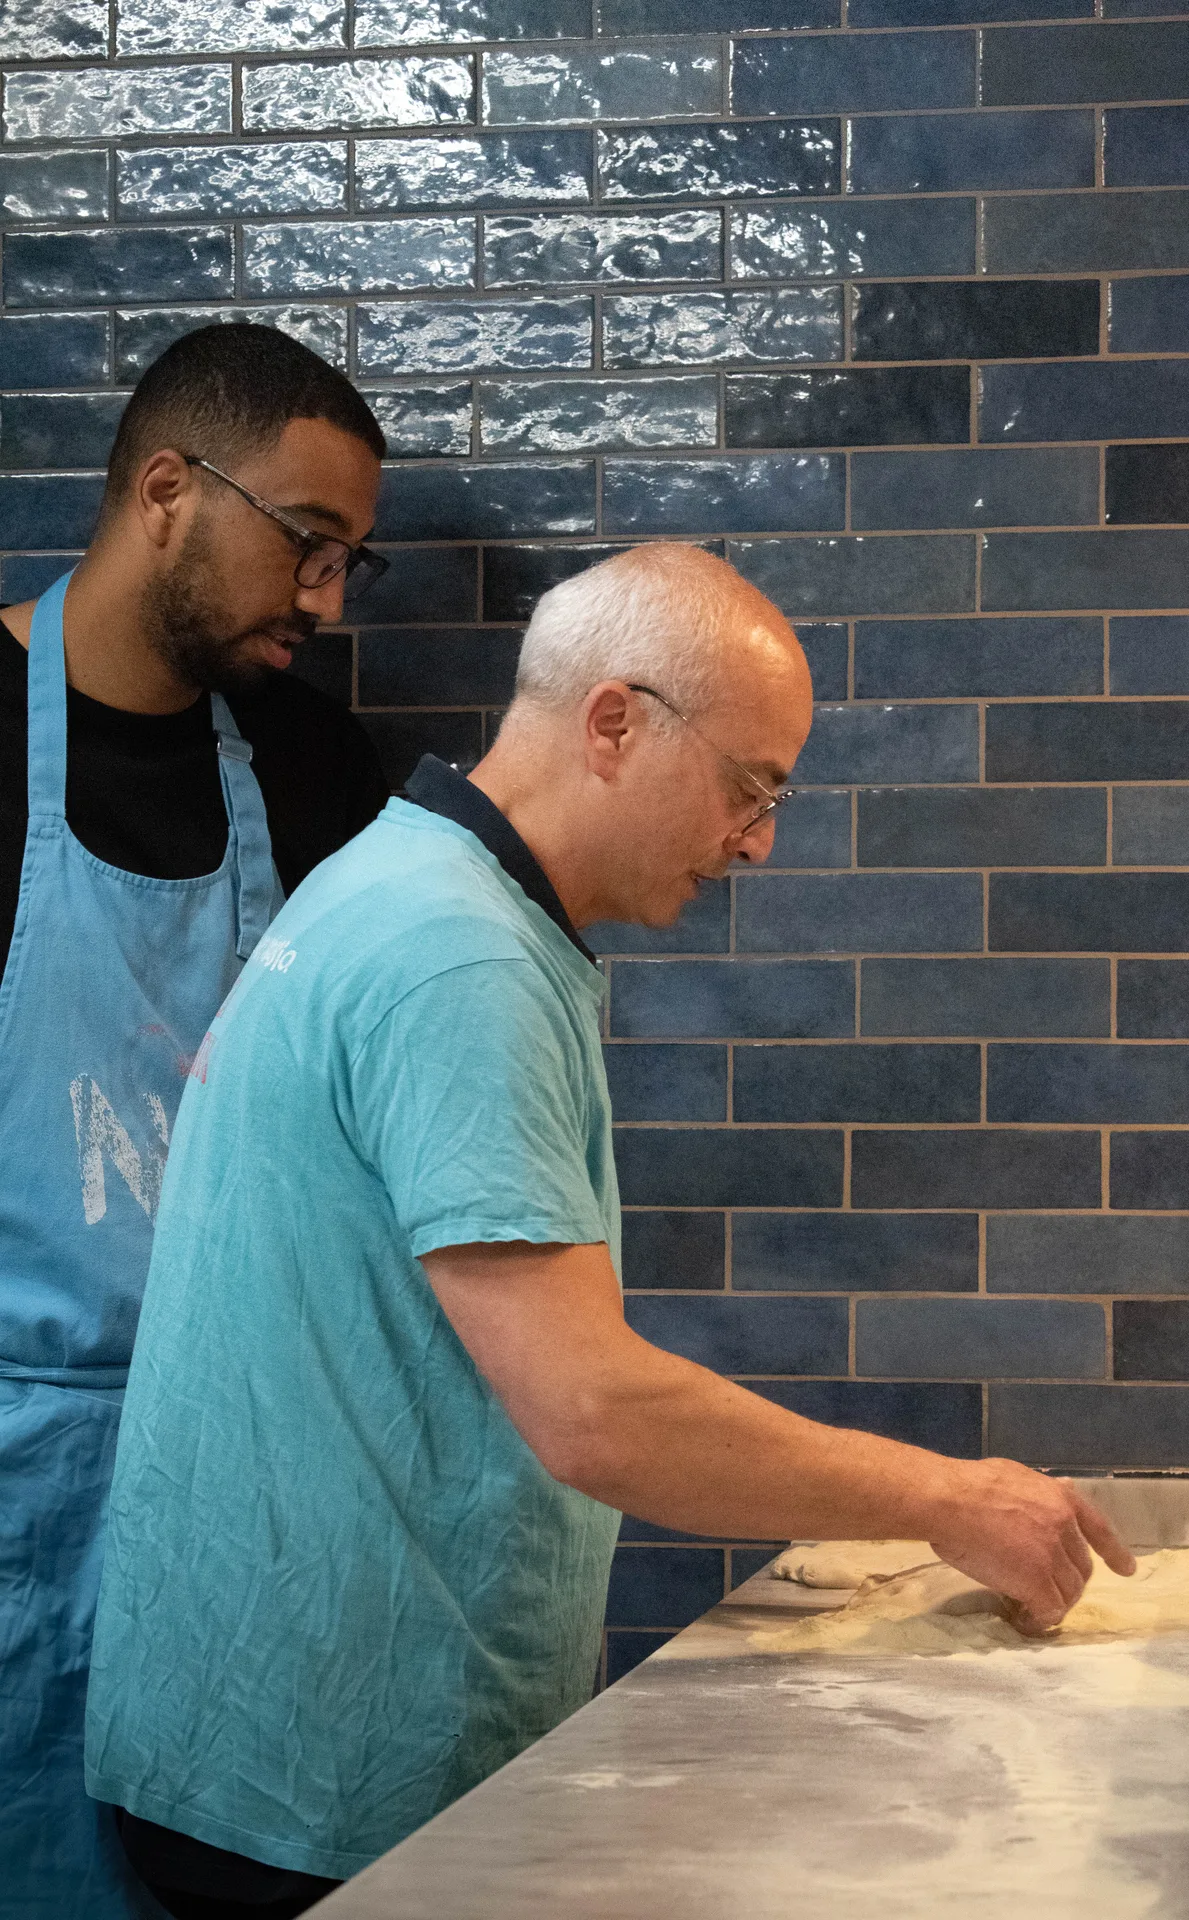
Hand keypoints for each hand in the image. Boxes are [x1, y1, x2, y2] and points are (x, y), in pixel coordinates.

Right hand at [926, 1458, 1136, 1630]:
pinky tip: (1026, 1621)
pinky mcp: (1036, 1580)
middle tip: (1047, 1593)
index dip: (1114, 1552)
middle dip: (1069, 1583)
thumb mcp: (1015, 1476)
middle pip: (1081, 1567)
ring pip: (1068, 1591)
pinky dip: (1040, 1620)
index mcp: (1060, 1498)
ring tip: (1032, 1610)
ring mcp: (1051, 1555)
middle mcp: (1064, 1526)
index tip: (1127, 1569)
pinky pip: (1049, 1609)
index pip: (1099, 1528)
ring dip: (1054, 1604)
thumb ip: (1040, 1491)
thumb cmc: (969, 1485)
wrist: (950, 1501)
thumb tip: (1058, 1491)